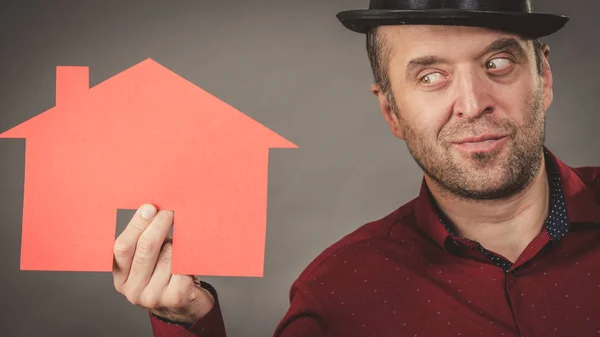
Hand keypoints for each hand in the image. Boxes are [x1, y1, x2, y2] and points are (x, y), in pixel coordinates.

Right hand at [112, 204, 214, 323]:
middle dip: (159, 225)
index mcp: (121, 277)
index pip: (122, 247)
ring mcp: (153, 296)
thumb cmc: (166, 275)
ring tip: (181, 241)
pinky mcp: (175, 297)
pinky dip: (189, 255)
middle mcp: (133, 290)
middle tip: (170, 212)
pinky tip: (191, 253)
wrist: (184, 306)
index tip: (150, 208)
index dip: (136, 225)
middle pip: (146, 248)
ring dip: (177, 242)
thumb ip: (145, 241)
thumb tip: (154, 209)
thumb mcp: (148, 261)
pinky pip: (184, 266)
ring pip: (168, 255)